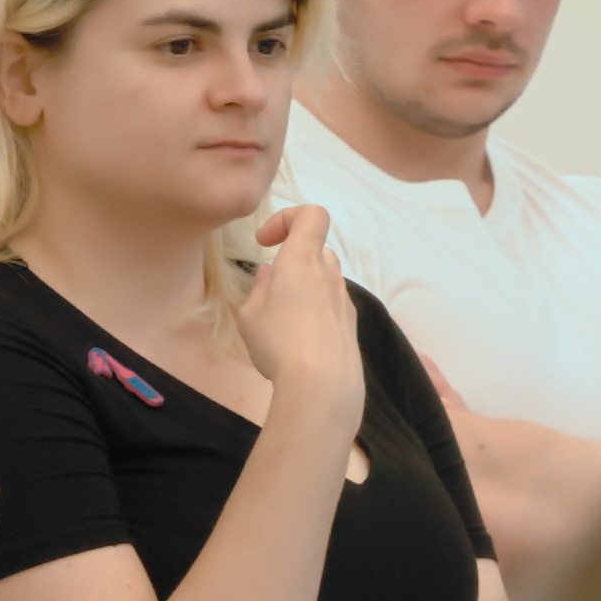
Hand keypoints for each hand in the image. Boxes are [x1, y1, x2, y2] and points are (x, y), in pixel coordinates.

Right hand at [225, 206, 365, 431]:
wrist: (323, 386)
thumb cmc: (278, 343)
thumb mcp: (250, 316)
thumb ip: (259, 289)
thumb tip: (269, 274)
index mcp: (302, 259)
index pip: (312, 214)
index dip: (288, 218)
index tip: (265, 243)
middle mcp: (328, 273)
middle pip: (316, 249)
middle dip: (292, 261)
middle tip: (271, 289)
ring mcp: (344, 300)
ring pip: (324, 279)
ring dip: (303, 288)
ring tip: (281, 320)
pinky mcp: (350, 325)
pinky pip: (331, 305)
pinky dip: (315, 312)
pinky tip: (299, 342)